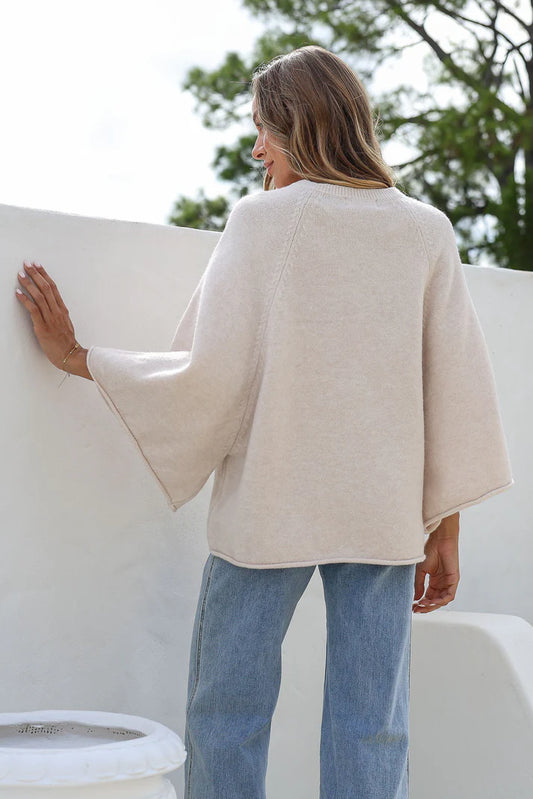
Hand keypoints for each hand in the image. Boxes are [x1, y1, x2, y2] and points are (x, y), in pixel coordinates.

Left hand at [15, 261, 89, 377]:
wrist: (70, 355)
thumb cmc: (67, 342)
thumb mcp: (66, 324)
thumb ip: (58, 313)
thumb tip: (52, 306)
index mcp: (63, 310)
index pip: (53, 287)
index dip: (44, 275)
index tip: (37, 265)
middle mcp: (57, 312)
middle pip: (46, 288)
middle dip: (35, 274)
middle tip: (27, 264)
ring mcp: (50, 319)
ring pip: (39, 296)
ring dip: (29, 284)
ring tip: (20, 275)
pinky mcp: (43, 327)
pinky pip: (33, 310)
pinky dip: (25, 300)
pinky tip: (18, 293)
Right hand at [413, 512, 459, 612]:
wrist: (440, 540)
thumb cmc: (430, 551)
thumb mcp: (420, 570)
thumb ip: (419, 585)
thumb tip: (415, 599)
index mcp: (434, 582)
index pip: (428, 597)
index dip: (421, 603)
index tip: (412, 607)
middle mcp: (442, 584)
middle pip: (435, 601)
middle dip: (425, 607)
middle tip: (416, 609)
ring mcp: (448, 583)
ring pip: (442, 601)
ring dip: (432, 605)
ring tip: (422, 605)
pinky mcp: (454, 580)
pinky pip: (449, 596)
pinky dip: (440, 600)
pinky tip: (431, 601)